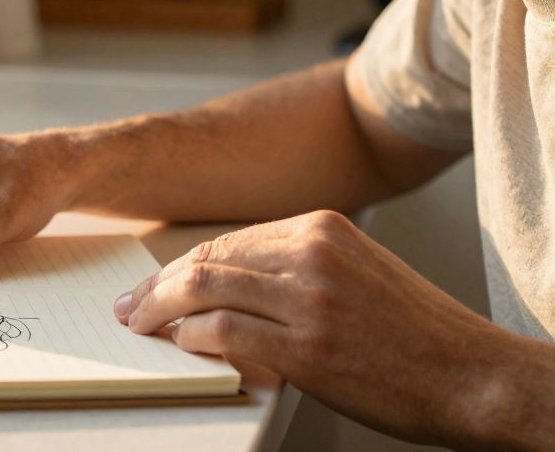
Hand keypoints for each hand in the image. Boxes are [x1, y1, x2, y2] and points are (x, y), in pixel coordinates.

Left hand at [114, 209, 526, 447]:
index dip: (180, 265)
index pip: (227, 241)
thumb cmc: (416, 334)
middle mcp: (313, 253)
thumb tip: (225, 286)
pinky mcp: (307, 347)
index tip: (153, 283)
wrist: (473, 375)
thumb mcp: (356, 272)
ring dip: (160, 311)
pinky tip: (181, 346)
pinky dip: (190, 338)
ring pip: (204, 290)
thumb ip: (296, 267)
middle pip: (207, 260)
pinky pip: (222, 332)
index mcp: (323, 228)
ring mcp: (309, 300)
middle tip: (130, 307)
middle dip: (157, 286)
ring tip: (141, 327)